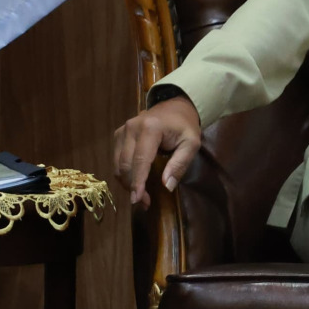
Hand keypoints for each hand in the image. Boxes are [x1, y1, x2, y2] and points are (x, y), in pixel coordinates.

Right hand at [111, 95, 203, 209]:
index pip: (140, 160)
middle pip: (126, 164)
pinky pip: (116, 159)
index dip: (138, 182)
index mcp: (150, 128)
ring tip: (140, 194)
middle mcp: (131, 128)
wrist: (175, 107)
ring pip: (118, 164)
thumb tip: (166, 186)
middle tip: (144, 202)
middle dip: (133, 186)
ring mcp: (122, 130)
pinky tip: (134, 181)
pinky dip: (124, 173)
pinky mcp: (118, 135)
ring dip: (127, 182)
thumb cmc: (185, 126)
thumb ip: (180, 164)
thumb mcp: (191, 143)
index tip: (137, 200)